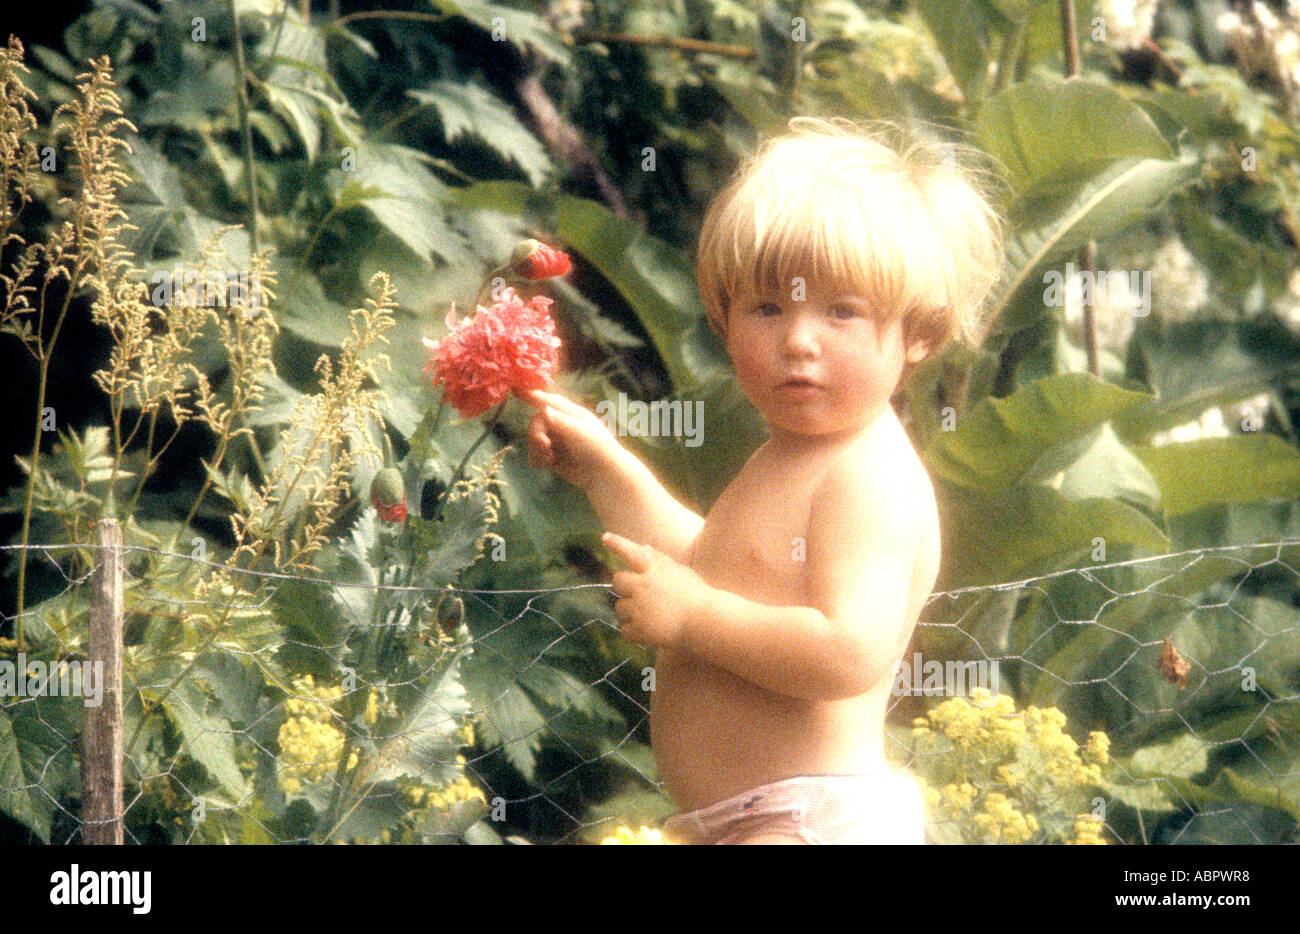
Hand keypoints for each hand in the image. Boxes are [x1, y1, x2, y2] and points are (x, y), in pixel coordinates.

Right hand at [521, 389, 621, 490]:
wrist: (603, 475)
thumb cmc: (597, 448)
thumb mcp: (580, 432)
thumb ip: (561, 421)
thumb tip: (543, 409)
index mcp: (571, 413)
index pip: (550, 401)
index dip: (534, 396)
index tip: (518, 392)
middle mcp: (561, 424)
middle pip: (537, 421)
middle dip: (536, 433)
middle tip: (545, 446)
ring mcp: (556, 440)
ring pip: (533, 438)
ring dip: (536, 448)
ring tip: (549, 458)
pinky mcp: (552, 456)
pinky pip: (535, 453)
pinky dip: (536, 458)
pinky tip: (546, 465)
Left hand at [603, 531, 706, 647]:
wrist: (704, 622)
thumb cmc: (695, 595)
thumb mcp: (681, 572)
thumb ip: (660, 560)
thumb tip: (643, 547)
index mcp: (654, 569)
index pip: (630, 552)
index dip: (617, 544)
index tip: (606, 538)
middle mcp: (643, 585)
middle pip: (617, 581)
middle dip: (625, 587)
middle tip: (640, 594)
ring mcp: (639, 608)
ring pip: (619, 607)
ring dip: (630, 611)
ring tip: (651, 615)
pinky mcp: (639, 628)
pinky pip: (624, 629)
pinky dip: (634, 631)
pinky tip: (649, 630)